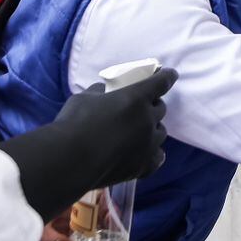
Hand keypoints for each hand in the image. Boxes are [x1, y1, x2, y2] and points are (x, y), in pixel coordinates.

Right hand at [0, 68, 177, 221]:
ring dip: (152, 128)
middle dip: (152, 105)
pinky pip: (158, 156)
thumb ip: (101, 92)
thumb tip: (105, 92)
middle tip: (140, 107)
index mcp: (136, 98)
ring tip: (138, 131)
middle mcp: (147, 120)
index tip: (170, 74)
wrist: (70, 161)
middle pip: (160, 109)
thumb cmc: (74, 123)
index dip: (167, 76)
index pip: (161, 83)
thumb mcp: (85, 97)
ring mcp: (148, 145)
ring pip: (160, 132)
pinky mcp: (143, 166)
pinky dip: (153, 152)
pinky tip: (144, 152)